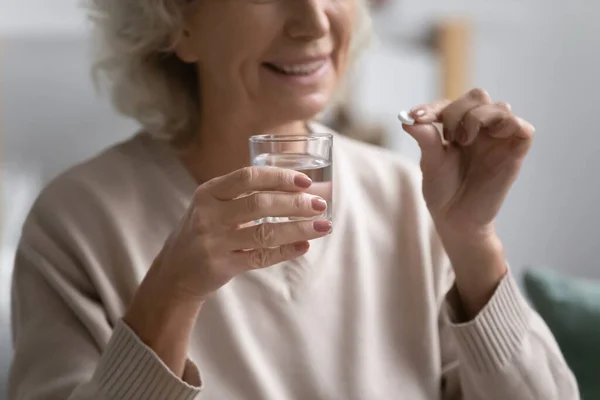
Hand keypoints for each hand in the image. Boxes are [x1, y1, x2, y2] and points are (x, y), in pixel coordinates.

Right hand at [152, 166, 330, 300]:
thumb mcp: (212, 206)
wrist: (174, 272)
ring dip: (298, 228)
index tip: (305, 181)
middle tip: (320, 205)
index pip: (248, 177)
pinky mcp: (221, 265)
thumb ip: (243, 194)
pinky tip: (304, 246)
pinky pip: (260, 257)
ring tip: (323, 225)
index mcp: (209, 193)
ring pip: (264, 232)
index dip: (279, 177)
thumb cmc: (204, 231)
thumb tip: (297, 188)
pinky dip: (285, 251)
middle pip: (260, 204)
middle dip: (295, 203)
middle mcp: (209, 215)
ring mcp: (214, 242)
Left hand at [402, 88, 534, 241]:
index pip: (451, 104)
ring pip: (500, 106)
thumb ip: (425, 139)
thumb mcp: (430, 163)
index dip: (433, 107)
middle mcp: (481, 129)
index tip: (415, 116)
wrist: (456, 219)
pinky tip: (486, 139)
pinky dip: (509, 125)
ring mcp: (499, 139)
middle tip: (447, 135)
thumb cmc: (443, 191)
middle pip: (478, 96)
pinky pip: (523, 128)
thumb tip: (408, 119)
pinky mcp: (515, 153)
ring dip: (477, 118)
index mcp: (458, 128)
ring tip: (463, 142)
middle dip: (457, 111)